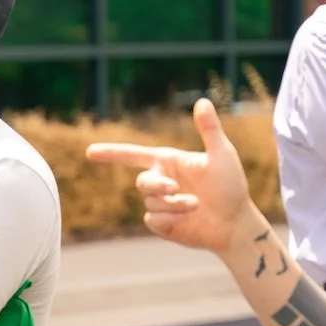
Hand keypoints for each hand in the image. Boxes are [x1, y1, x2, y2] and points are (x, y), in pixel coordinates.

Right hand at [85, 97, 256, 252]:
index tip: (90, 152)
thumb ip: (209, 130)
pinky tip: (187, 220)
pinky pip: (153, 219)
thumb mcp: (222, 155)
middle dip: (157, 185)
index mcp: (168, 162)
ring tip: (196, 205)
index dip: (111, 153)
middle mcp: (161, 181)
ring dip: (173, 204)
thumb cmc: (232, 186)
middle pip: (142, 182)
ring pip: (151, 202)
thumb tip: (203, 101)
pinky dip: (170, 219)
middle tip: (175, 188)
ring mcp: (161, 204)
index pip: (133, 155)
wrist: (235, 224)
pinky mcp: (162, 224)